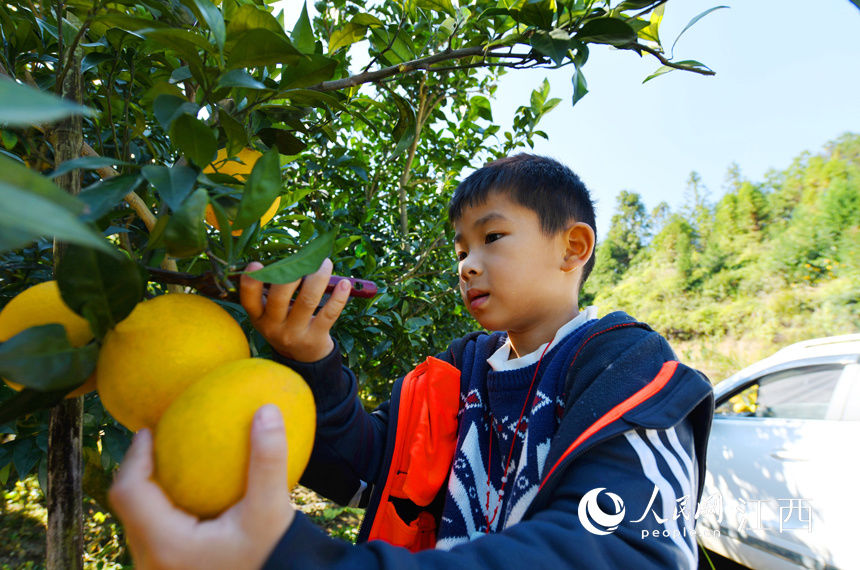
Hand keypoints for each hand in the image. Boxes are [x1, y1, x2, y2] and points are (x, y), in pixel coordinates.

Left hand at [109, 405, 294, 569]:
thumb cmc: (273, 556)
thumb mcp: (272, 509)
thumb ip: (268, 460)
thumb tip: (267, 410)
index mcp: (167, 546)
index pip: (129, 493)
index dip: (134, 457)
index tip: (150, 430)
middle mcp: (152, 564)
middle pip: (126, 508)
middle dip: (137, 470)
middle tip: (156, 440)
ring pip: (137, 523)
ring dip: (147, 490)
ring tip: (166, 462)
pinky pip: (151, 535)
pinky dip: (160, 509)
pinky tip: (186, 494)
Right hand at [240, 257, 350, 361]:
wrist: (303, 357)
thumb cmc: (285, 324)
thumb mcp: (270, 314)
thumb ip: (272, 292)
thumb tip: (291, 258)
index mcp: (259, 317)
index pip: (249, 301)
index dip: (250, 283)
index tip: (257, 263)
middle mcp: (274, 327)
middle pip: (280, 297)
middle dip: (292, 273)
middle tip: (305, 258)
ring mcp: (296, 333)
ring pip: (307, 300)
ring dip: (318, 277)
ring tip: (325, 263)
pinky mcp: (317, 337)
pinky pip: (329, 313)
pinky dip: (339, 297)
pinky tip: (345, 283)